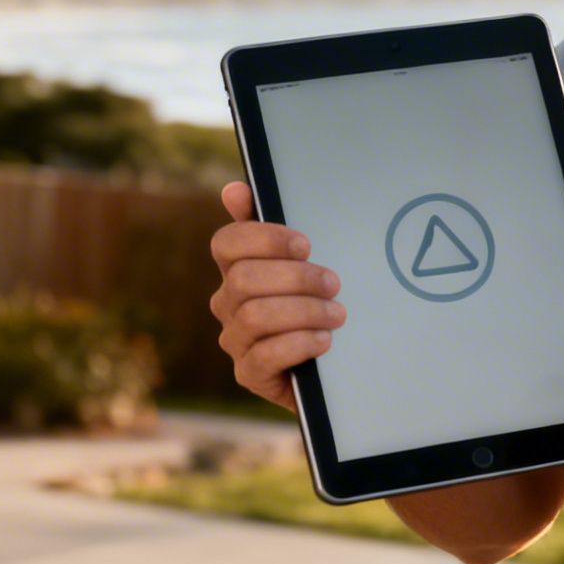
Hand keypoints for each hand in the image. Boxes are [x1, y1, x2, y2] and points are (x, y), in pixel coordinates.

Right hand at [207, 180, 344, 411]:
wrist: (327, 366)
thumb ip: (274, 231)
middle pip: (244, 279)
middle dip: (296, 278)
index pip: (226, 243)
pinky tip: (325, 340)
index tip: (305, 244)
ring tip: (337, 313)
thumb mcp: (303, 266)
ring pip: (256, 316)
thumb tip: (235, 189)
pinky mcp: (248, 374)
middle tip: (333, 283)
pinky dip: (301, 344)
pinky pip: (266, 355)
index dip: (264, 238)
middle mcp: (227, 303)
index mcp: (236, 269)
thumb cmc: (312, 305)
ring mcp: (235, 340)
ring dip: (304, 311)